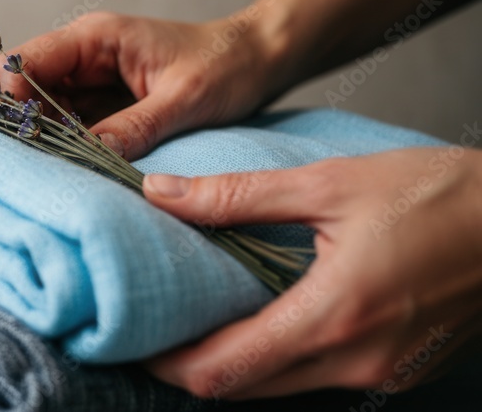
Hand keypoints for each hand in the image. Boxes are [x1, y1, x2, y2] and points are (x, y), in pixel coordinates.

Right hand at [0, 11, 290, 160]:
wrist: (258, 60)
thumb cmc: (227, 65)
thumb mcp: (184, 100)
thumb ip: (136, 126)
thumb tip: (90, 155)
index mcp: (95, 38)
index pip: (22, 62)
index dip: (14, 99)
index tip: (33, 138)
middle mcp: (83, 55)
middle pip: (22, 89)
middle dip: (28, 124)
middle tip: (50, 161)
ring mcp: (90, 80)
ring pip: (42, 111)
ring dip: (50, 139)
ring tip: (72, 168)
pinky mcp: (102, 103)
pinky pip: (69, 125)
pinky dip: (71, 145)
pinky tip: (86, 164)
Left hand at [140, 147, 481, 398]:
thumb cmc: (439, 195)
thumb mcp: (330, 182)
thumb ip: (238, 196)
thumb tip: (161, 193)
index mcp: (334, 317)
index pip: (225, 369)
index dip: (167, 362)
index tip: (132, 339)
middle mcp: (356, 362)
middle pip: (245, 389)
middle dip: (192, 365)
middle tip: (155, 328)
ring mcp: (382, 374)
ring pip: (280, 387)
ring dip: (235, 362)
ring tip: (200, 318)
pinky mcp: (398, 370)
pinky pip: (319, 376)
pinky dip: (280, 357)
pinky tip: (264, 317)